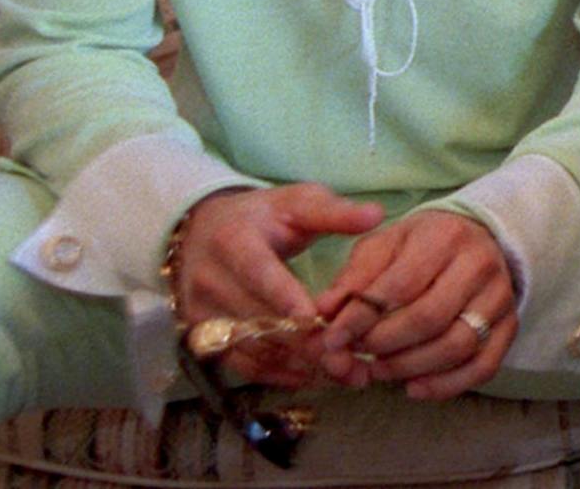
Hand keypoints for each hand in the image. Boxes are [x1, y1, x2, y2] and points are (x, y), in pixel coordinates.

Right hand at [167, 184, 384, 386]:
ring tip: (343, 371)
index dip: (284, 297)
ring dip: (297, 363)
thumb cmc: (263, 216)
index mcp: (232, 240)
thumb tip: (376, 215)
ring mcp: (203, 313)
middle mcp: (211, 280)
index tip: (314, 319)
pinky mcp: (204, 337)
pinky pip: (241, 364)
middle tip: (348, 359)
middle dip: (304, 341)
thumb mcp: (296, 203)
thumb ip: (334, 213)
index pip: (258, 272)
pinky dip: (276, 374)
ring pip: (252, 347)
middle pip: (258, 318)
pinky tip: (311, 377)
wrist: (203, 233)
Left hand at [317, 211, 518, 399]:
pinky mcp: (510, 325)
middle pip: (429, 318)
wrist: (477, 239)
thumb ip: (355, 275)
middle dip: (385, 344)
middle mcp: (479, 264)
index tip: (333, 338)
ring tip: (380, 370)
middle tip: (358, 355)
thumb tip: (324, 309)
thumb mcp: (385, 244)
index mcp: (444, 236)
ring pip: (457, 345)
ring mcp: (500, 297)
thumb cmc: (422, 245)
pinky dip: (446, 386)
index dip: (362, 317)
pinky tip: (414, 387)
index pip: (401, 285)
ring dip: (410, 367)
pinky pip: (484, 366)